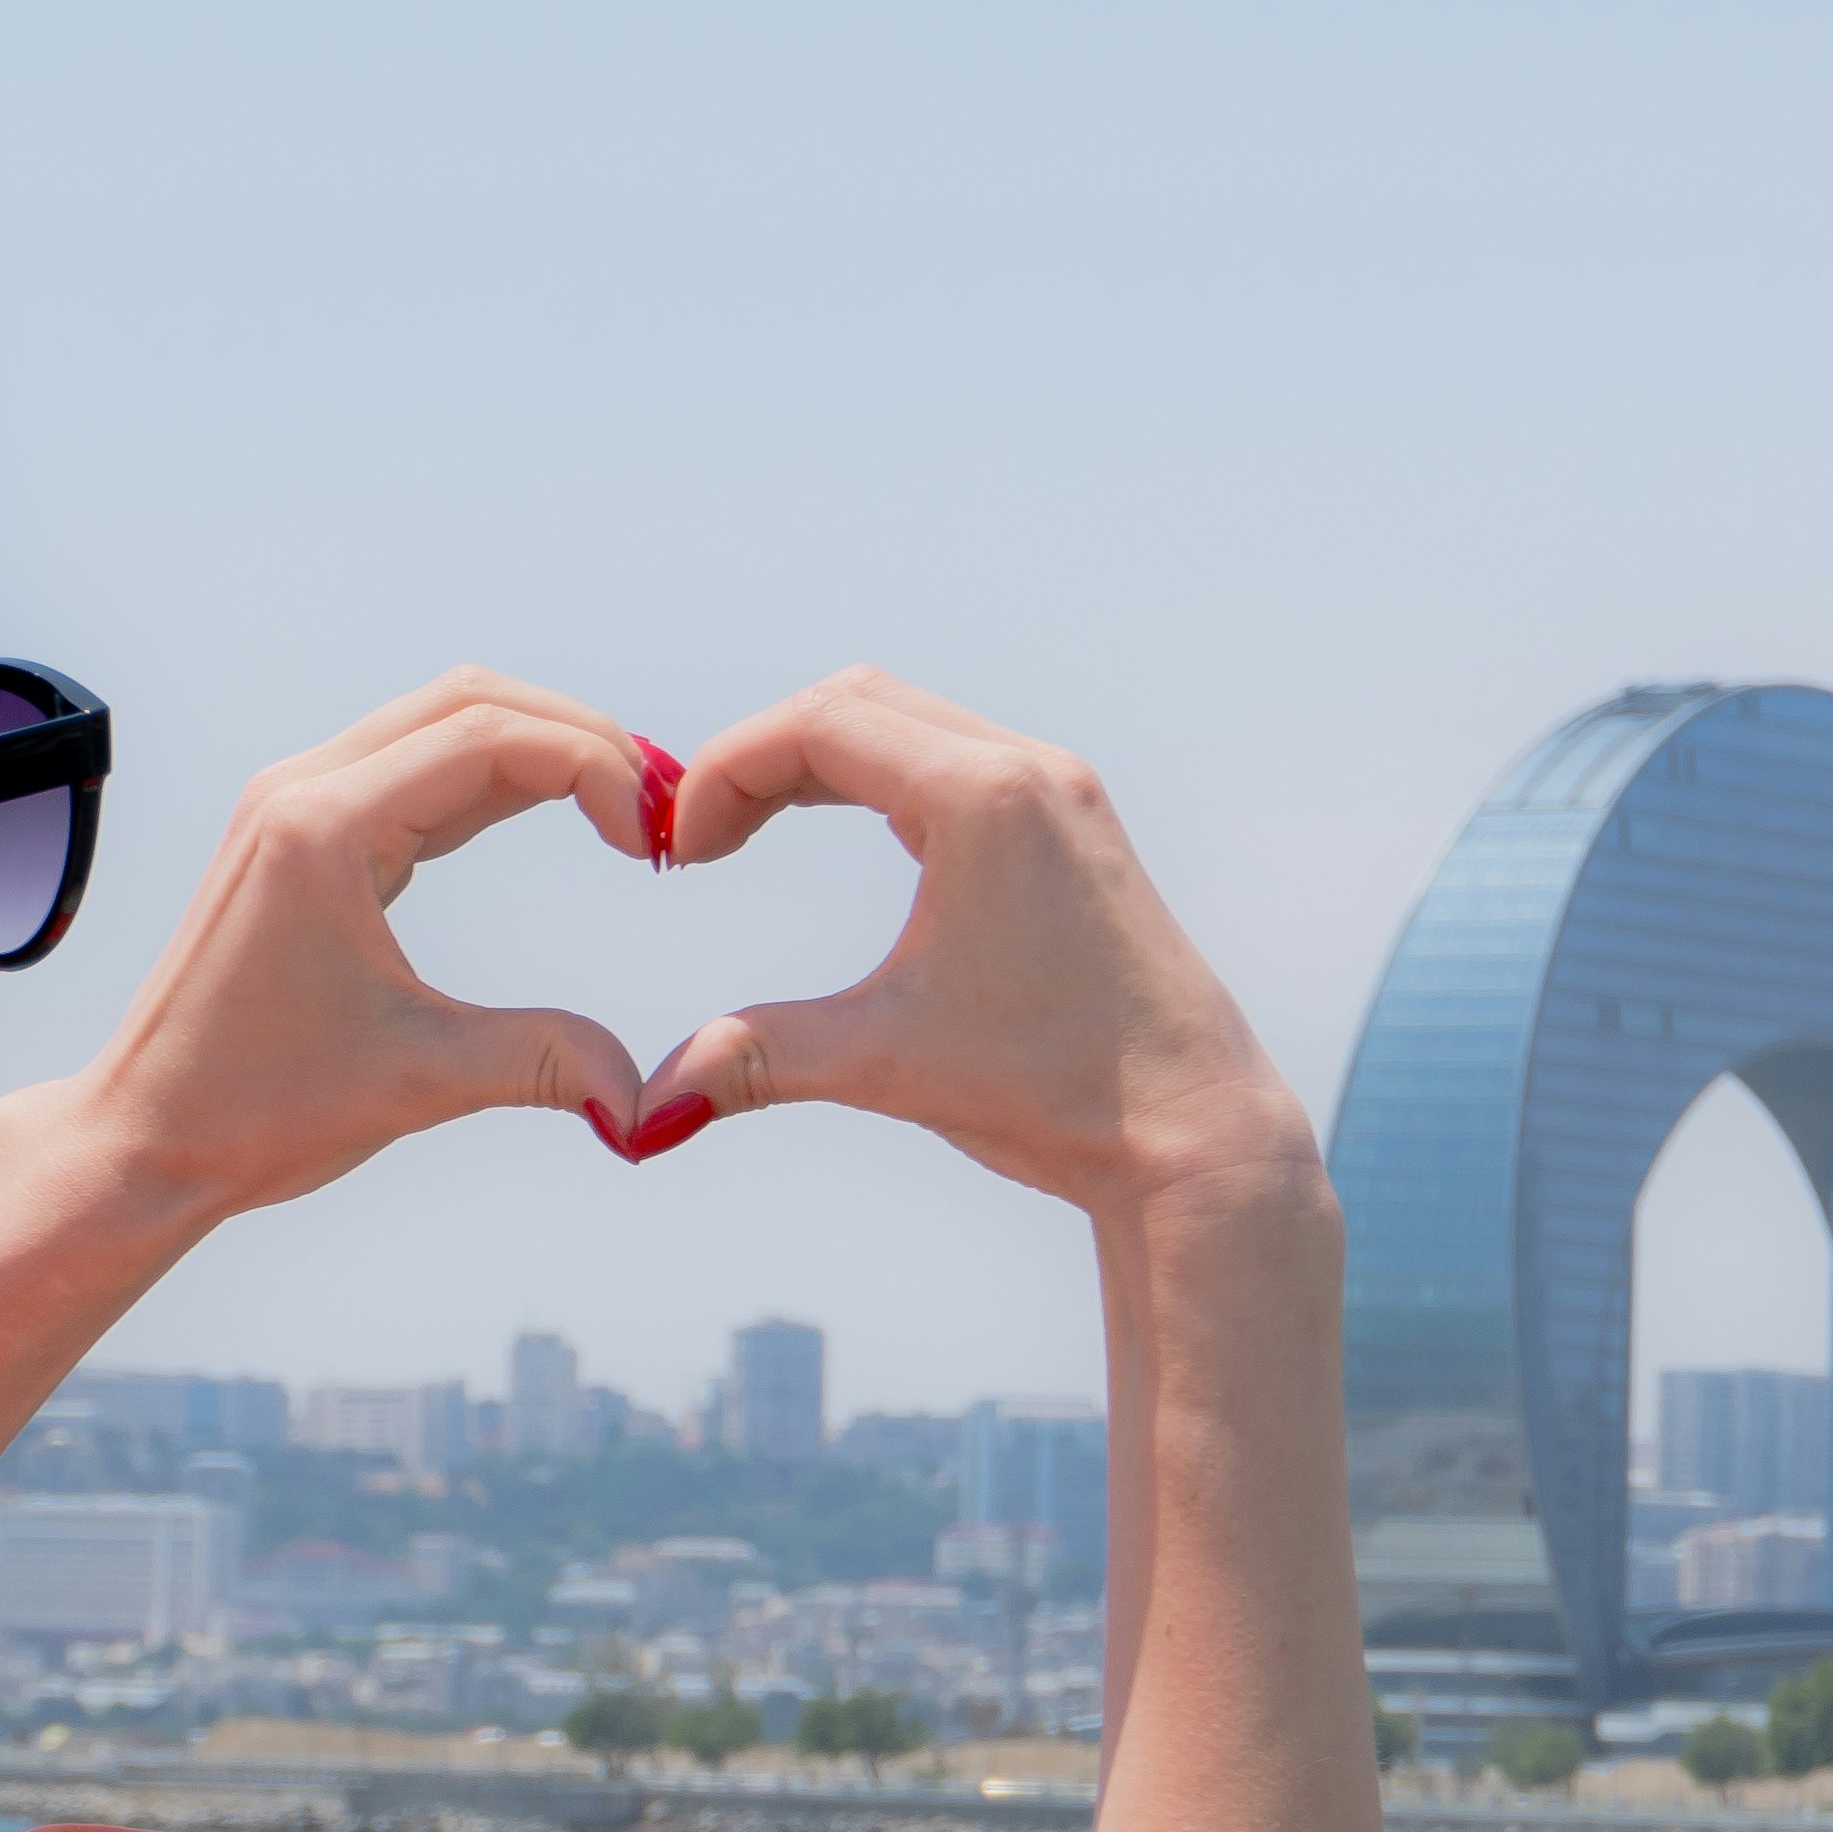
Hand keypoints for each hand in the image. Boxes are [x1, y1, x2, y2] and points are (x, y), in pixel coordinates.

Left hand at [57, 670, 658, 1219]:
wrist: (144, 1139)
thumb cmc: (253, 1110)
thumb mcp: (417, 1082)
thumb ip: (544, 1063)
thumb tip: (648, 1101)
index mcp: (323, 827)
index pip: (490, 737)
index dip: (595, 767)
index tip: (651, 840)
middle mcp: (302, 791)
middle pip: (471, 698)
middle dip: (579, 738)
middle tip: (660, 806)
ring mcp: (294, 807)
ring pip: (440, 722)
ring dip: (537, 748)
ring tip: (622, 810)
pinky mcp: (297, 837)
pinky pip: (410, 768)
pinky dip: (489, 777)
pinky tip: (552, 817)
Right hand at [630, 670, 1317, 1206]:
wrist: (1192, 1131)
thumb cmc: (1055, 1090)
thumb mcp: (884, 1063)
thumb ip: (754, 1060)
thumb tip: (640, 1113)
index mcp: (984, 800)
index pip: (818, 724)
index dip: (722, 773)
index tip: (675, 851)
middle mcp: (1030, 772)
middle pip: (856, 700)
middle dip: (759, 757)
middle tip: (700, 840)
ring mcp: (1060, 793)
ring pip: (908, 721)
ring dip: (818, 760)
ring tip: (748, 833)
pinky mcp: (1073, 827)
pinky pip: (953, 757)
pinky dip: (877, 777)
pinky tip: (843, 835)